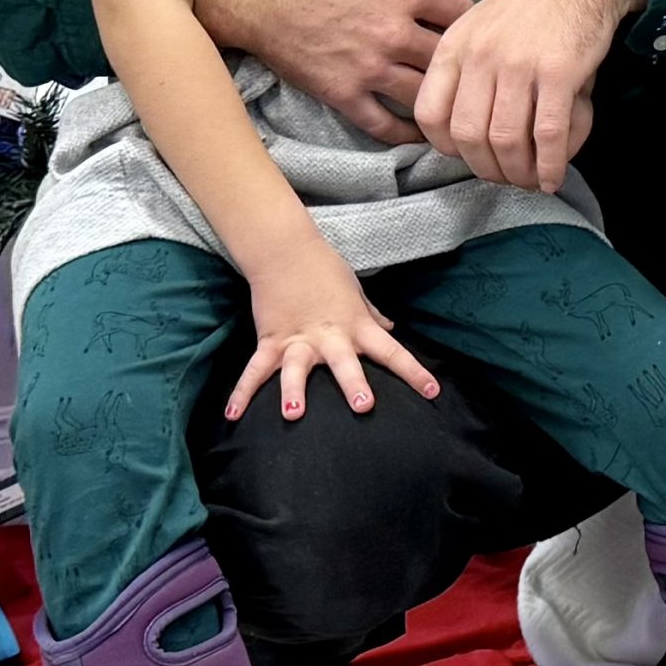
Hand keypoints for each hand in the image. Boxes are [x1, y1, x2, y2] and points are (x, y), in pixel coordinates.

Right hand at [197, 0, 470, 143]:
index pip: (465, 12)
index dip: (475, 19)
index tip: (475, 25)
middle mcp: (395, 32)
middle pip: (452, 57)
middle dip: (464, 62)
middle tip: (472, 69)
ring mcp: (369, 67)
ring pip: (425, 93)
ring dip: (442, 97)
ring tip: (456, 102)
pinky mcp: (342, 92)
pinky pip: (384, 124)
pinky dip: (405, 132)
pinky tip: (421, 131)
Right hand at [225, 236, 438, 421]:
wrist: (286, 250)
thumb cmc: (326, 270)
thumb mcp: (357, 293)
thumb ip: (373, 315)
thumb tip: (390, 328)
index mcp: (357, 326)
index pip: (392, 351)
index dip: (414, 372)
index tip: (433, 392)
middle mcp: (330, 336)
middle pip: (346, 363)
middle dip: (354, 384)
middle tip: (364, 405)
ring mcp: (298, 340)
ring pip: (297, 369)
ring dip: (294, 392)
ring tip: (293, 414)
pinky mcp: (270, 339)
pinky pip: (255, 370)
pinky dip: (242, 392)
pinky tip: (233, 415)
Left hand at [417, 0, 642, 192]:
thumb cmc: (530, 8)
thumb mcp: (479, 30)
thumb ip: (465, 75)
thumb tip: (464, 137)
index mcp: (454, 47)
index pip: (430, 115)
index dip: (447, 149)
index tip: (471, 157)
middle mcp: (480, 56)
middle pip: (469, 136)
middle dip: (487, 170)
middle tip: (505, 178)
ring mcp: (519, 64)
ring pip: (506, 140)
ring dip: (519, 173)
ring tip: (531, 180)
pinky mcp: (559, 73)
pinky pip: (549, 134)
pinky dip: (551, 165)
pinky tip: (554, 177)